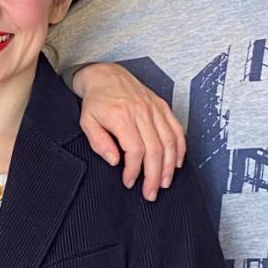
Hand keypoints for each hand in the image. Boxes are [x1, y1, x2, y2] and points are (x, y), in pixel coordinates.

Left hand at [69, 62, 185, 198]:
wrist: (105, 75)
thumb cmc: (96, 101)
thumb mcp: (87, 122)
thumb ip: (99, 142)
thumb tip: (114, 161)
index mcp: (122, 117)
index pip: (135, 150)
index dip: (134, 170)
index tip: (129, 182)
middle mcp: (142, 112)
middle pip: (156, 150)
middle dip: (154, 176)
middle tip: (150, 193)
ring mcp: (155, 109)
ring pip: (170, 142)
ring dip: (169, 166)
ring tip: (164, 183)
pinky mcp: (162, 106)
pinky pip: (177, 129)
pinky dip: (180, 148)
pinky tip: (177, 163)